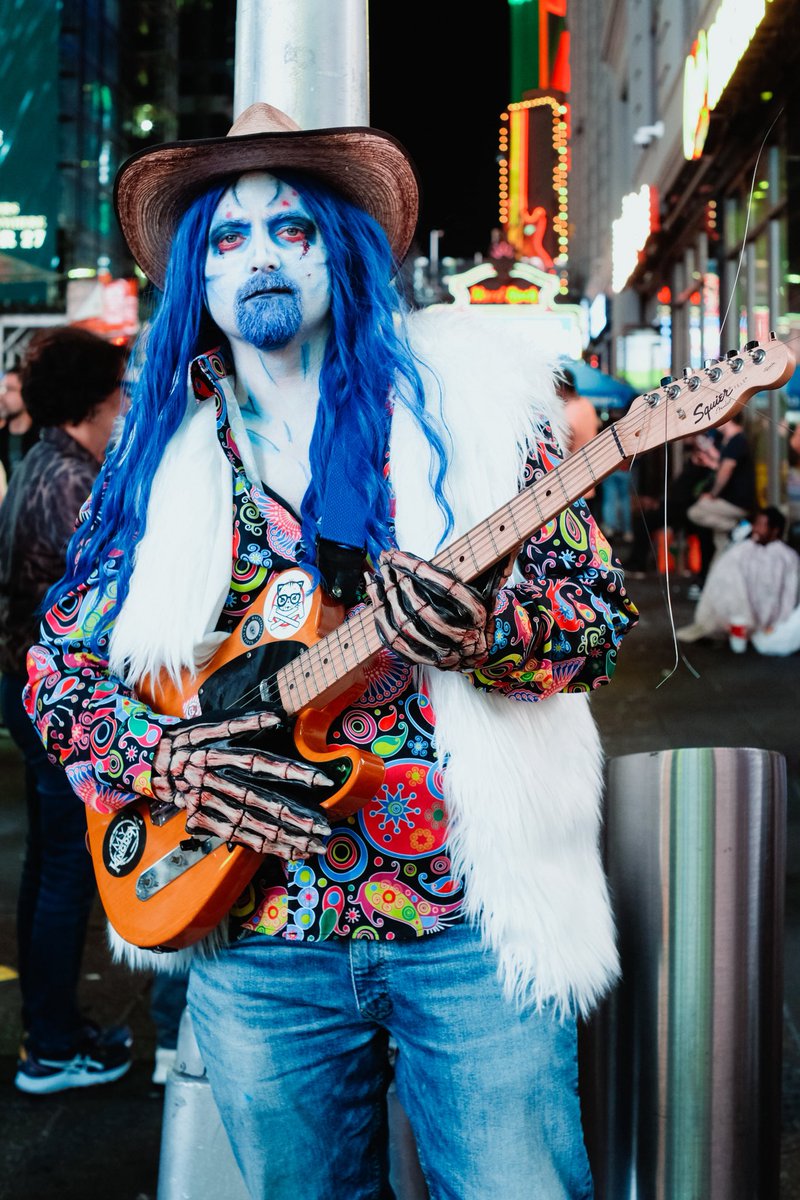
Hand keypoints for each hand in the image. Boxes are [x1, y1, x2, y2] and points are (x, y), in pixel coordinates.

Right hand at [151, 710, 332, 858]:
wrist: (152, 761)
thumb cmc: (188, 739)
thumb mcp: (211, 724)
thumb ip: (244, 722)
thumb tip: (276, 717)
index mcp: (220, 756)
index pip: (264, 765)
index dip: (293, 774)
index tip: (322, 781)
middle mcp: (217, 782)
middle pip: (261, 802)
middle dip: (295, 818)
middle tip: (323, 828)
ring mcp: (211, 804)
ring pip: (252, 824)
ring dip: (284, 837)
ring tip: (312, 846)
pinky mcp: (206, 819)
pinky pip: (238, 835)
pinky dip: (263, 845)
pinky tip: (286, 851)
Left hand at [364, 548, 492, 670]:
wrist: (480, 653)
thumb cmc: (478, 615)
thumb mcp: (490, 591)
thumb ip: (495, 568)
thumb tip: (512, 546)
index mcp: (477, 613)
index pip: (445, 587)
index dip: (417, 569)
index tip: (397, 555)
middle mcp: (462, 635)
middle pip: (422, 607)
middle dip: (397, 581)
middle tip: (385, 563)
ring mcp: (443, 651)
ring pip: (406, 626)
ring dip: (386, 599)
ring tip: (377, 578)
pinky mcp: (426, 660)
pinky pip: (396, 643)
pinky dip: (381, 621)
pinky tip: (375, 602)